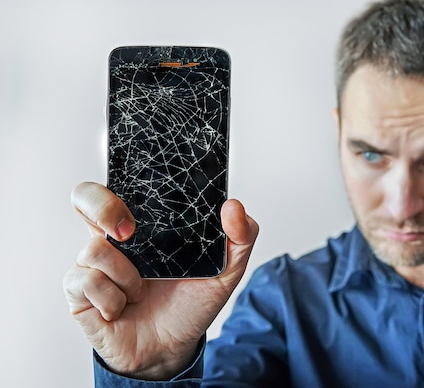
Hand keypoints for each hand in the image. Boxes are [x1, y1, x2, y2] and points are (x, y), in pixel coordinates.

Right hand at [63, 182, 257, 379]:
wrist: (172, 348)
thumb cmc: (191, 303)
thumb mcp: (226, 270)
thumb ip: (241, 236)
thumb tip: (234, 206)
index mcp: (145, 224)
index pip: (121, 184)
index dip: (123, 178)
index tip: (142, 201)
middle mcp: (114, 238)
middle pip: (85, 197)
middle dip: (102, 206)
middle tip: (129, 233)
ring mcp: (93, 264)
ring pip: (93, 249)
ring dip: (127, 276)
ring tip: (141, 290)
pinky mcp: (79, 292)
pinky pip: (87, 282)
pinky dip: (113, 299)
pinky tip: (123, 307)